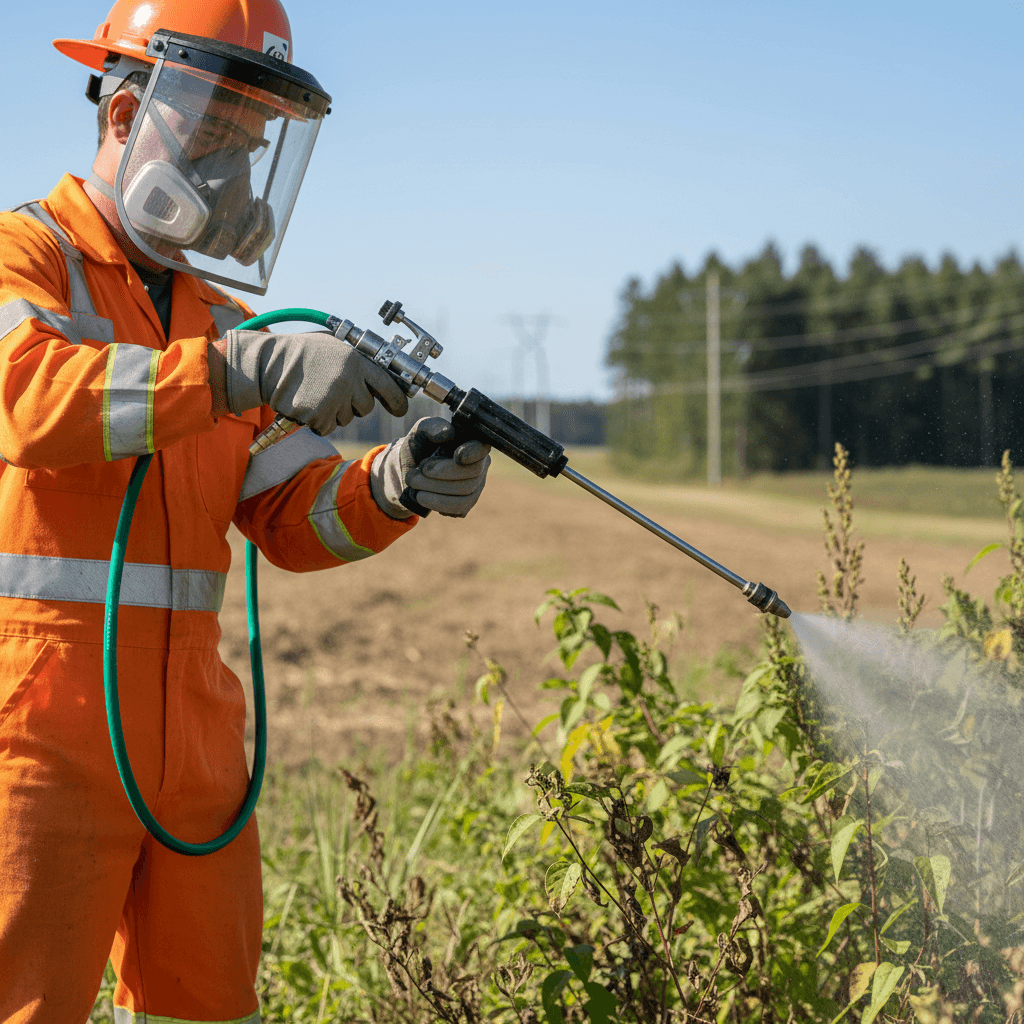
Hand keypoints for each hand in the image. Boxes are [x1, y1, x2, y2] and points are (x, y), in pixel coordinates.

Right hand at [221, 329, 407, 433]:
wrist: (267, 363)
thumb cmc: (300, 352)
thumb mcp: (333, 346)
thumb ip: (356, 361)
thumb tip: (382, 377)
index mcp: (355, 361)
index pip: (388, 386)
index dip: (396, 400)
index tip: (400, 408)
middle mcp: (348, 380)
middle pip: (366, 407)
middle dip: (353, 403)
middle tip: (331, 389)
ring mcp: (333, 399)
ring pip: (346, 418)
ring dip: (333, 411)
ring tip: (314, 391)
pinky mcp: (318, 415)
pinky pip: (327, 426)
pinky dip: (317, 421)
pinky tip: (305, 403)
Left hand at [370, 417, 490, 518]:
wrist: (408, 470)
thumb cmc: (419, 446)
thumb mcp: (420, 432)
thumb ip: (431, 427)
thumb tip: (448, 433)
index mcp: (473, 443)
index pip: (482, 449)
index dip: (472, 453)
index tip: (456, 456)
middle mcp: (480, 465)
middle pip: (473, 474)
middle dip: (443, 473)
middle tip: (419, 470)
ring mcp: (476, 487)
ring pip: (466, 494)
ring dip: (435, 490)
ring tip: (413, 483)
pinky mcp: (466, 505)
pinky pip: (459, 509)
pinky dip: (437, 504)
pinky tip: (422, 497)